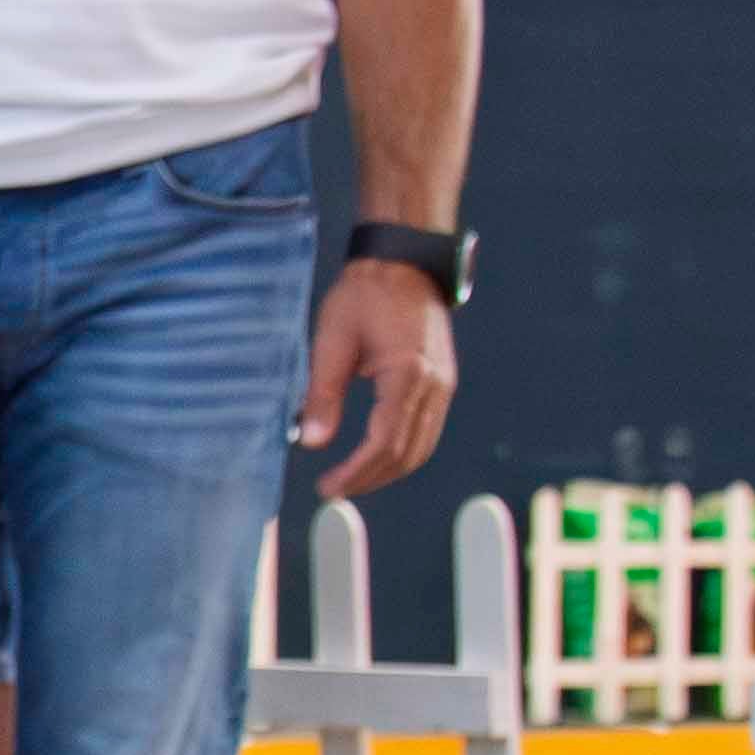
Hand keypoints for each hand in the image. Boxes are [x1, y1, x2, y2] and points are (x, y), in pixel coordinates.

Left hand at [296, 261, 455, 499]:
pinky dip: (402, 452)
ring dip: (388, 470)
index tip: (327, 487)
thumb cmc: (364, 296)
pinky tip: (374, 457)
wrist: (403, 264)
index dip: (356, 472)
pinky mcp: (442, 382)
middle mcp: (434, 385)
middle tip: (334, 490)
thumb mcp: (332, 342)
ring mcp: (444, 385)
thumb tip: (310, 443)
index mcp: (408, 374)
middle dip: (370, 479)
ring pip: (421, 447)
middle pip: (407, 453)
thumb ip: (322, 394)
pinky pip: (426, 430)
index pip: (383, 442)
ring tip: (351, 480)